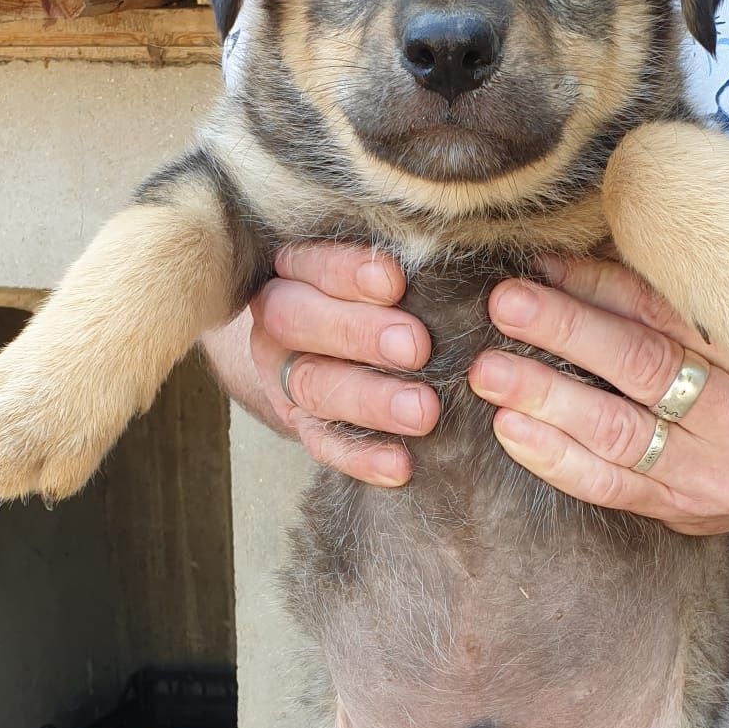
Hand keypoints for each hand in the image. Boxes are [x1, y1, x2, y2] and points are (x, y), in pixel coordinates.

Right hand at [200, 244, 436, 485]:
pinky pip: (322, 444)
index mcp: (294, 270)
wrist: (323, 350)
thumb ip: (401, 268)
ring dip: (370, 400)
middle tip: (417, 348)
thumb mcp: (377, 273)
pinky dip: (361, 456)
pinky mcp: (300, 425)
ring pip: (312, 386)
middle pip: (299, 321)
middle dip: (359, 334)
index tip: (396, 282)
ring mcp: (284, 376)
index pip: (309, 262)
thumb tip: (448, 264)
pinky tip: (400, 465)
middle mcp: (280, 321)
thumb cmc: (373, 298)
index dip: (347, 272)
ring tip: (422, 412)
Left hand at [471, 256, 728, 536]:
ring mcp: (710, 471)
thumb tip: (567, 266)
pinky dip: (556, 457)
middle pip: (645, 367)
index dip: (602, 286)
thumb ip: (673, 305)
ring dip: (547, 398)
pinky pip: (610, 486)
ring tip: (491, 372)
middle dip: (568, 332)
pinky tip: (513, 430)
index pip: (673, 313)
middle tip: (506, 305)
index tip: (543, 264)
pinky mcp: (680, 510)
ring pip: (619, 432)